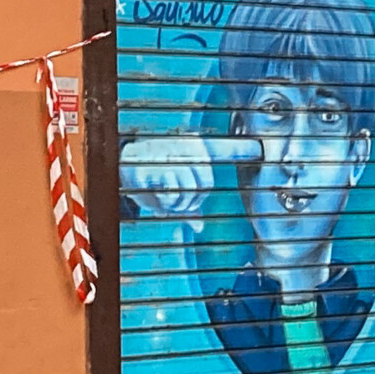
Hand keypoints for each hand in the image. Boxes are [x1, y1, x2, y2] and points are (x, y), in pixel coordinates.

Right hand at [120, 134, 263, 216]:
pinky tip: (153, 191)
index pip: (220, 151)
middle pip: (204, 183)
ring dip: (176, 202)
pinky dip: (163, 200)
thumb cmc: (147, 180)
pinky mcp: (150, 165)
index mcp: (193, 149)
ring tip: (163, 195)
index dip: (240, 148)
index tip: (258, 148)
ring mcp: (166, 154)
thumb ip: (187, 206)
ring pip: (188, 189)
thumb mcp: (170, 193)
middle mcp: (182, 147)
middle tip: (174, 199)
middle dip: (191, 200)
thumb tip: (197, 226)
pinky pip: (169, 191)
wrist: (115, 168)